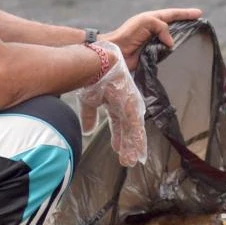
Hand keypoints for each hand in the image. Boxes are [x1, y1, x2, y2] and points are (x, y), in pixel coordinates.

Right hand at [78, 40, 147, 165]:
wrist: (97, 64)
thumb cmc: (93, 78)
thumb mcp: (89, 101)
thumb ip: (90, 116)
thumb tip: (87, 130)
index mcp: (115, 102)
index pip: (119, 124)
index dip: (119, 137)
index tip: (119, 149)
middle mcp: (125, 104)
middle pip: (128, 129)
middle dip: (127, 144)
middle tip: (129, 160)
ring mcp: (129, 105)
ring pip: (133, 129)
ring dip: (132, 145)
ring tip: (133, 159)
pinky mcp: (131, 104)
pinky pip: (135, 125)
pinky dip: (136, 137)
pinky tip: (138, 148)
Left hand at [100, 7, 200, 68]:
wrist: (116, 51)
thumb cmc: (129, 34)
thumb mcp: (147, 22)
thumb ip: (162, 27)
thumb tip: (170, 43)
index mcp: (152, 19)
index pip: (173, 14)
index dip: (186, 14)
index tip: (199, 13)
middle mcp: (154, 29)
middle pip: (174, 25)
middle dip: (186, 24)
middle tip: (199, 24)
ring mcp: (154, 42)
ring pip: (172, 39)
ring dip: (182, 38)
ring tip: (194, 39)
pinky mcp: (152, 54)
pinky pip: (167, 52)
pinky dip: (175, 52)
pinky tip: (181, 53)